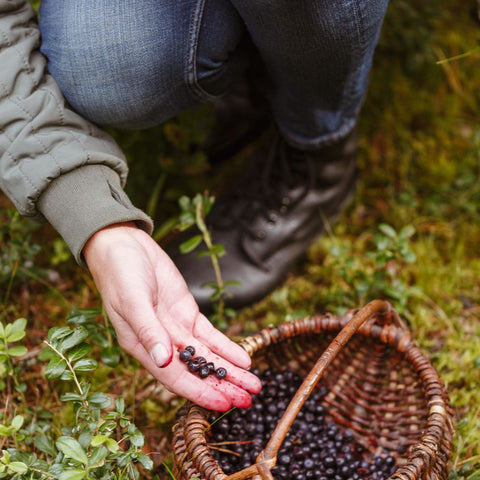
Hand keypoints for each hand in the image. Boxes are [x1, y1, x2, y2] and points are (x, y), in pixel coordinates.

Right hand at [83, 222, 261, 410]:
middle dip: (222, 386)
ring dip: (230, 370)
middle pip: (196, 371)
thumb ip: (147, 330)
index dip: (200, 392)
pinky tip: (243, 358)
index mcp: (142, 347)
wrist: (124, 246)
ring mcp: (176, 328)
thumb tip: (162, 360)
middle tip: (249, 400)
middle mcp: (161, 343)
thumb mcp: (131, 300)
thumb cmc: (119, 273)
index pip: (175, 378)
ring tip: (253, 384)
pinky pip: (210, 335)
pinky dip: (226, 347)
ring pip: (207, 356)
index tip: (224, 404)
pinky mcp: (186, 312)